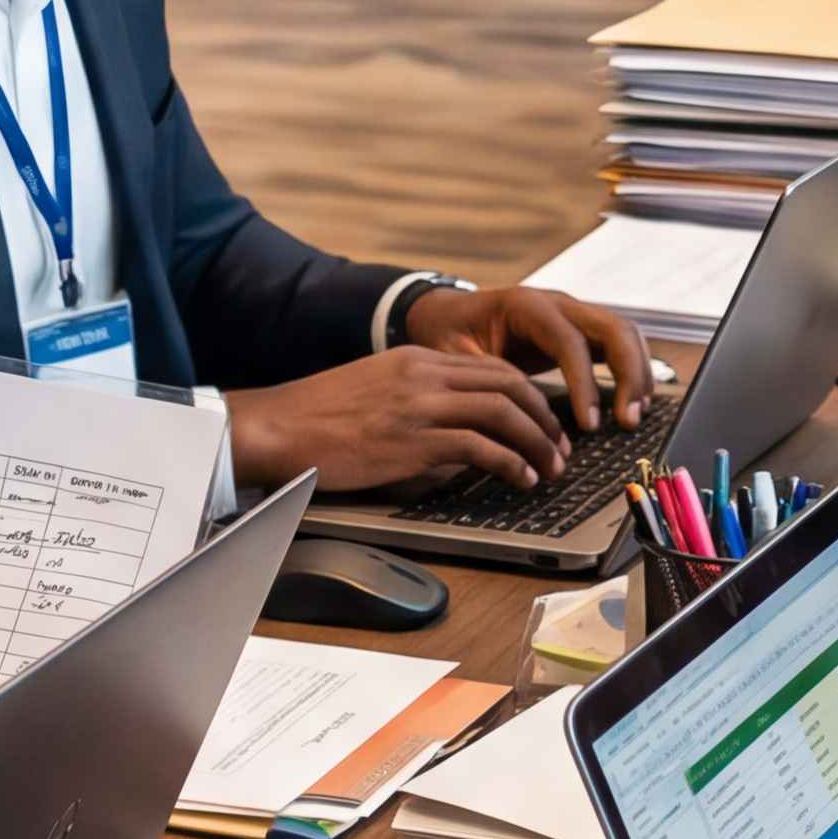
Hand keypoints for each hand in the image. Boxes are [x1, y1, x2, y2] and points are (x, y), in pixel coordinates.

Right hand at [229, 346, 582, 497]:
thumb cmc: (316, 418)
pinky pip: (481, 447)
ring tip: (552, 467)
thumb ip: (417, 402)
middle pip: (510, 384)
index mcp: (416, 359)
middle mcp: (424, 375)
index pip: (492, 368)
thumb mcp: (375, 392)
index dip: (530, 396)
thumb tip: (455, 437)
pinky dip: (511, 464)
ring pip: (504, 412)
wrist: (276, 427)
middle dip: (546, 417)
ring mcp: (420, 405)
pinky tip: (521, 479)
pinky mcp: (413, 440)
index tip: (545, 422)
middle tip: (561, 446)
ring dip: (538, 442)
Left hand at [406, 280, 653, 434]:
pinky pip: (618, 345)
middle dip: (630, 374)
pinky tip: (631, 405)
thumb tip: (512, 422)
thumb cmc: (448, 335)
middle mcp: (558, 303)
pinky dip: (632, 372)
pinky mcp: (580, 332)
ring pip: (625, 334)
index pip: (570, 342)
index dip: (584, 384)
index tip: (588, 425)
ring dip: (638, 374)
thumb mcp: (454, 358)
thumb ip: (483, 382)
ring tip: (634, 417)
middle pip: (614, 328)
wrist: (448, 314)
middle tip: (628, 421)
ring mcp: (573, 314)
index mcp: (525, 305)